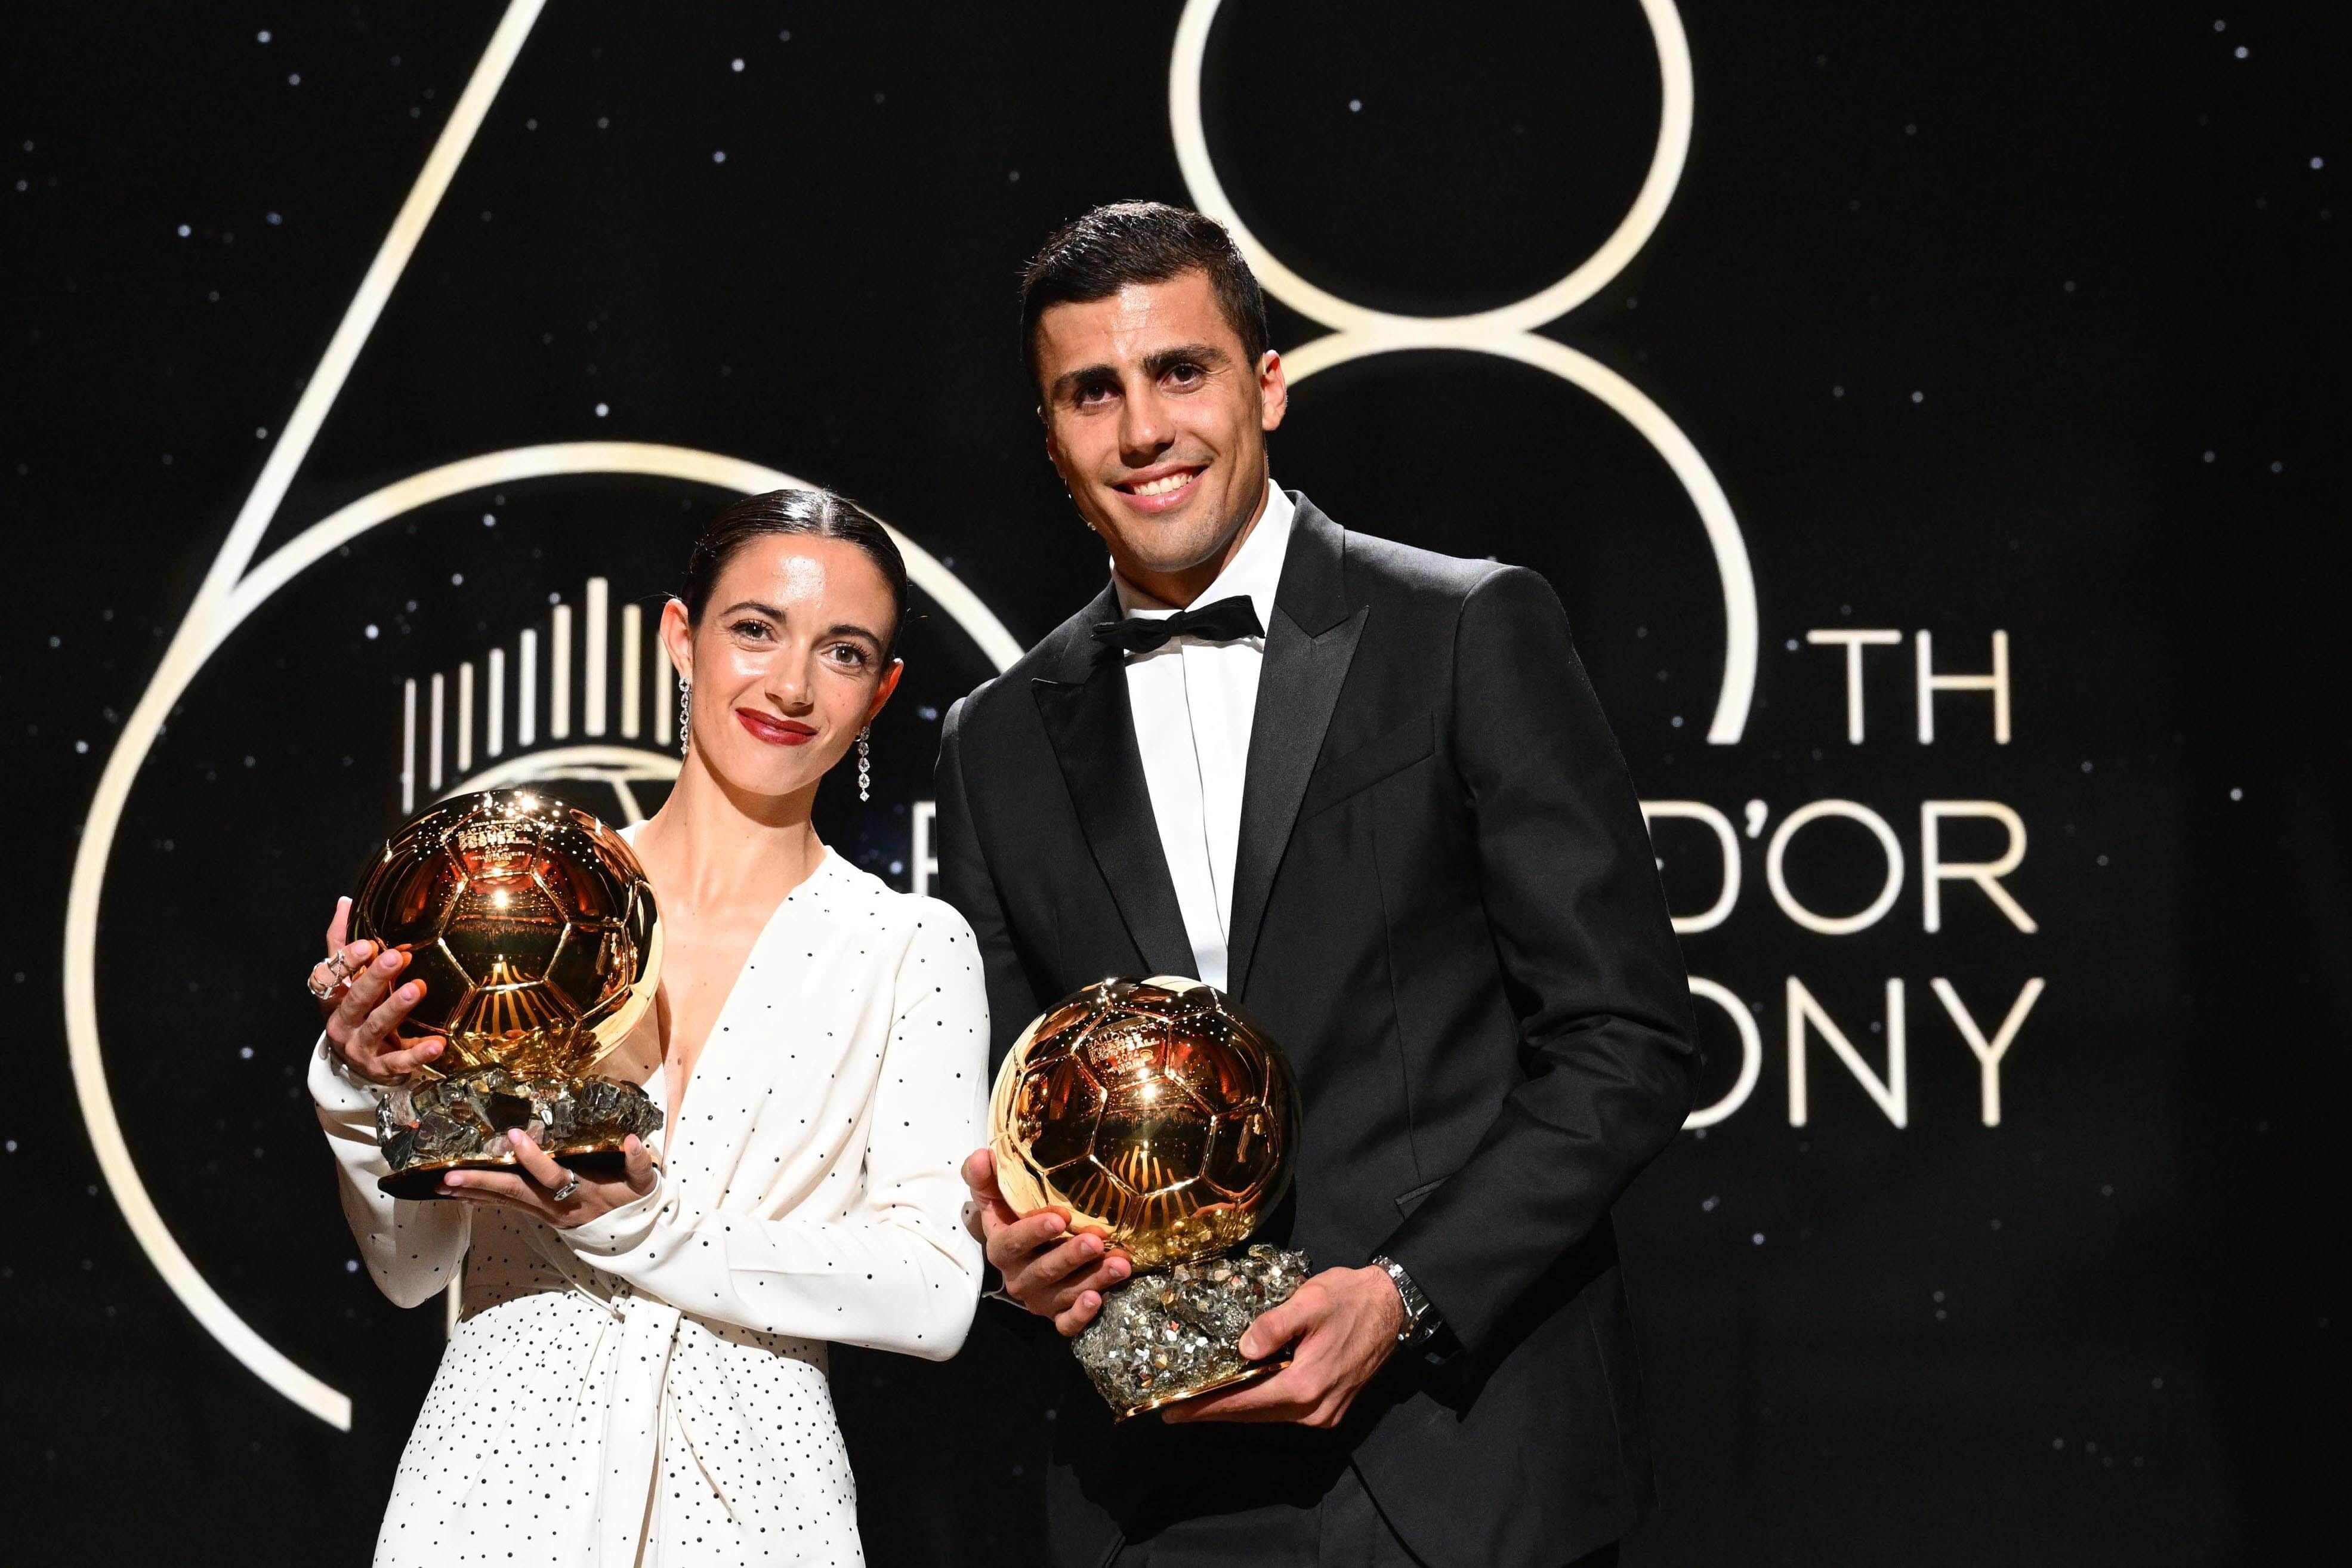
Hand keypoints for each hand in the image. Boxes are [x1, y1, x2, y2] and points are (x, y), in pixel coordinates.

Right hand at [314, 897, 444, 1085]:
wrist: (361, 1066)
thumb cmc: (358, 1012)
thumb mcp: (348, 981)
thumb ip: (344, 944)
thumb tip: (346, 902)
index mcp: (333, 999)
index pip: (327, 978)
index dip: (346, 961)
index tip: (369, 943)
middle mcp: (342, 1024)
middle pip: (354, 1000)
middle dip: (375, 978)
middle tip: (398, 956)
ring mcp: (361, 1048)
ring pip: (376, 1027)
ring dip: (396, 1007)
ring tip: (417, 988)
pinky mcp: (382, 1068)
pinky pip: (400, 1061)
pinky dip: (418, 1053)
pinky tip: (438, 1043)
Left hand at [438, 1129, 658, 1227]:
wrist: (630, 1238)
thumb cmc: (634, 1202)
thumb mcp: (644, 1183)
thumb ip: (641, 1163)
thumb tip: (633, 1140)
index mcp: (582, 1192)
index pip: (553, 1176)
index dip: (534, 1159)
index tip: (514, 1135)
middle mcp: (557, 1206)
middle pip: (515, 1193)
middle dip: (482, 1183)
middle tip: (450, 1175)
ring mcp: (544, 1213)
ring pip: (504, 1202)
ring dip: (472, 1193)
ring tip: (442, 1184)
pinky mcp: (538, 1215)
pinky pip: (504, 1206)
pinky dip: (480, 1199)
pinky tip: (460, 1193)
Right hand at [961, 1147, 1131, 1336]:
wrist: (1028, 1249)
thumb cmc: (1014, 1217)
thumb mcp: (996, 1196)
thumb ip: (986, 1178)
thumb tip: (983, 1156)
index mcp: (1001, 1248)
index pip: (1012, 1242)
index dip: (1033, 1232)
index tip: (1060, 1217)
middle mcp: (1018, 1277)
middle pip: (1044, 1270)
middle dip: (1070, 1256)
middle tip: (1096, 1241)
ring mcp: (1040, 1299)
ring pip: (1065, 1293)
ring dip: (1093, 1280)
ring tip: (1120, 1264)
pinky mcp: (1058, 1315)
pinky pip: (1067, 1324)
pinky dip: (1081, 1316)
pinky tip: (1099, 1300)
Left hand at [1159, 1265, 1405, 1428]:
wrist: (1392, 1307)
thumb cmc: (1349, 1299)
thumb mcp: (1309, 1301)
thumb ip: (1274, 1326)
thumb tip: (1242, 1349)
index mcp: (1305, 1385)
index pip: (1245, 1402)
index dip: (1207, 1408)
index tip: (1173, 1412)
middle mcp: (1314, 1409)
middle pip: (1254, 1415)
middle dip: (1215, 1411)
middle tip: (1175, 1409)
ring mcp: (1324, 1412)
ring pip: (1269, 1415)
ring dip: (1236, 1409)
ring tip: (1201, 1401)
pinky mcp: (1330, 1408)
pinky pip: (1285, 1411)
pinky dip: (1260, 1404)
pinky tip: (1241, 1393)